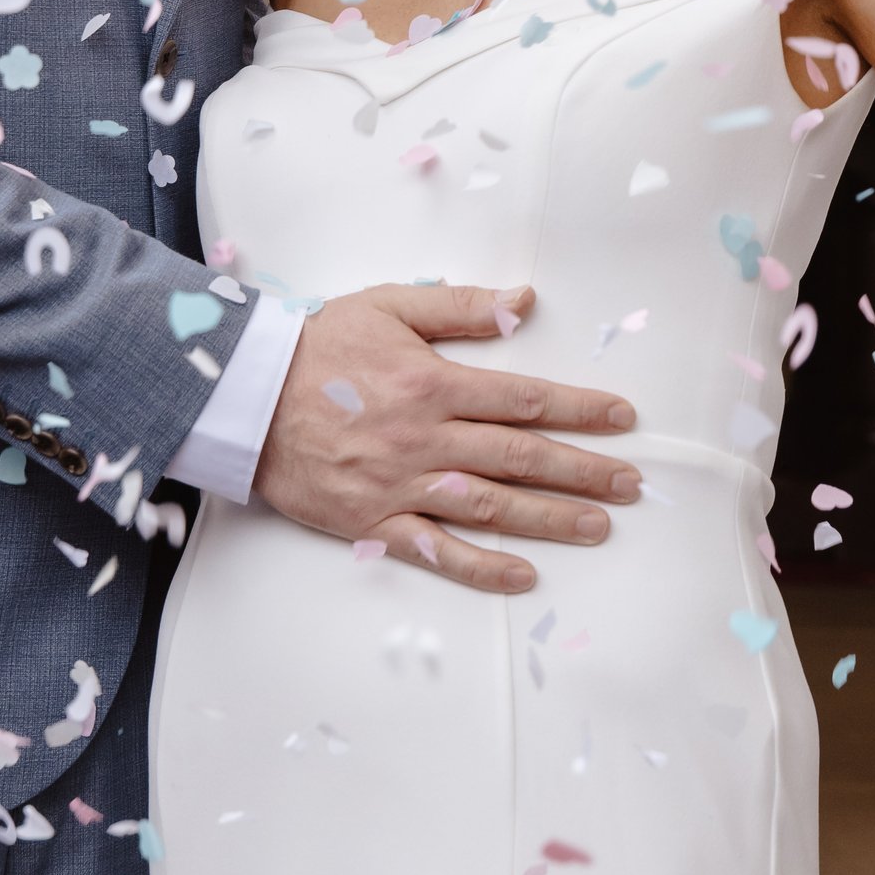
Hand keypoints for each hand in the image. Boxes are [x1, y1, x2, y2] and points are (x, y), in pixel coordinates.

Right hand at [253, 282, 638, 596]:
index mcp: (433, 382)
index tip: (622, 418)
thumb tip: (524, 299)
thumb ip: (459, 306)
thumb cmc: (316, 345)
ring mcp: (401, 485)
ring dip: (550, 517)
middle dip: (583, 470)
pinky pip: (437, 550)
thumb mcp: (387, 306)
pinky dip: (481, 566)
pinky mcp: (374, 522)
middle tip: (630, 484)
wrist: (243, 396)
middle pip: (521, 457)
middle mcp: (426, 438)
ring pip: (491, 506)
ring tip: (599, 525)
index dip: (579, 409)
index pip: (524, 399)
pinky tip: (522, 574)